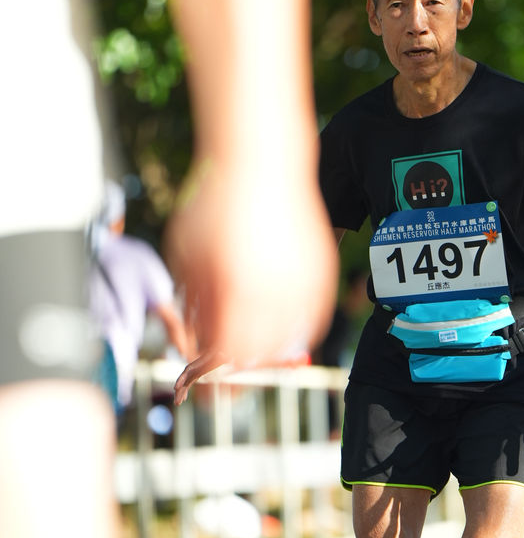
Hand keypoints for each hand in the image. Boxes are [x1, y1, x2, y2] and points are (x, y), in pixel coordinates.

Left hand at [165, 152, 337, 395]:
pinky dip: (293, 328)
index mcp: (234, 291)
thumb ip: (192, 306)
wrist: (262, 160)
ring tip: (249, 337)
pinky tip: (275, 320)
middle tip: (227, 361)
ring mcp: (304, 285)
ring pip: (288, 341)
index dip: (213, 372)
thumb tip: (198, 346)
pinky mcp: (323, 275)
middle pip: (258, 355)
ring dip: (267, 348)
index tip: (204, 377)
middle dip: (239, 363)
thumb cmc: (214, 205)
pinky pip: (311, 320)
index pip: (226, 355)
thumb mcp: (186, 256)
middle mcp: (274, 293)